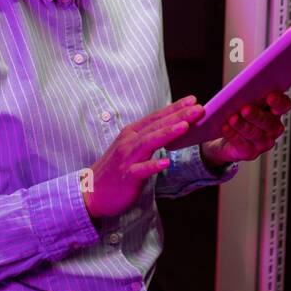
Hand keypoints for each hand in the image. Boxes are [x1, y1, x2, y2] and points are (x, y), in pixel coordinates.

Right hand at [81, 96, 203, 219]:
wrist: (91, 191)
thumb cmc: (115, 169)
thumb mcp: (131, 148)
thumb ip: (148, 138)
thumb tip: (169, 128)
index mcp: (132, 133)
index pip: (157, 117)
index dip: (175, 107)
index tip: (193, 100)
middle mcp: (129, 142)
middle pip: (156, 126)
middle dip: (178, 116)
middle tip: (198, 108)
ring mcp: (127, 158)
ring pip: (149, 143)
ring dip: (167, 133)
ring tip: (186, 126)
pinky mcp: (126, 176)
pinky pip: (141, 170)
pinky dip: (152, 165)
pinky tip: (166, 162)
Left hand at [199, 91, 290, 166]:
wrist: (222, 137)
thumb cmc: (235, 112)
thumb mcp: (241, 98)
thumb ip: (246, 89)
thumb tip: (243, 80)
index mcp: (274, 110)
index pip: (284, 105)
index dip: (279, 102)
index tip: (270, 96)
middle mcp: (272, 127)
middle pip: (269, 122)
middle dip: (257, 115)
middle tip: (245, 108)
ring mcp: (262, 142)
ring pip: (256, 134)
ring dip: (243, 126)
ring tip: (232, 118)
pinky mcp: (250, 152)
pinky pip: (243, 145)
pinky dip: (234, 136)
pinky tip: (226, 128)